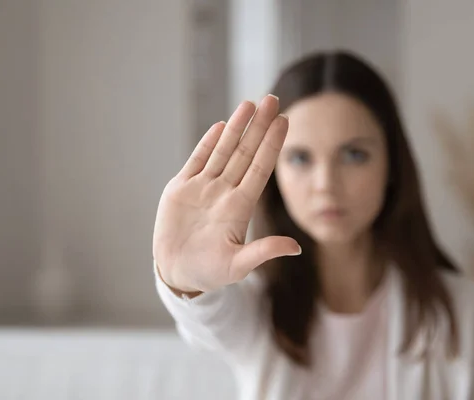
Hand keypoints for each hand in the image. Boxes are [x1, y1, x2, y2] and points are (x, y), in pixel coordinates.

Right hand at [153, 95, 300, 293]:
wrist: (177, 273)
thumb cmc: (209, 272)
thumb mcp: (238, 265)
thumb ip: (264, 252)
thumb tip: (296, 248)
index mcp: (240, 207)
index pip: (260, 168)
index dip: (272, 145)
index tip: (285, 121)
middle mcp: (225, 192)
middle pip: (245, 152)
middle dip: (259, 126)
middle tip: (272, 99)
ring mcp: (203, 188)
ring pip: (223, 150)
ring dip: (236, 127)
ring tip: (249, 104)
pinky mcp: (181, 189)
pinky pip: (197, 160)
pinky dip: (208, 143)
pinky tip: (221, 126)